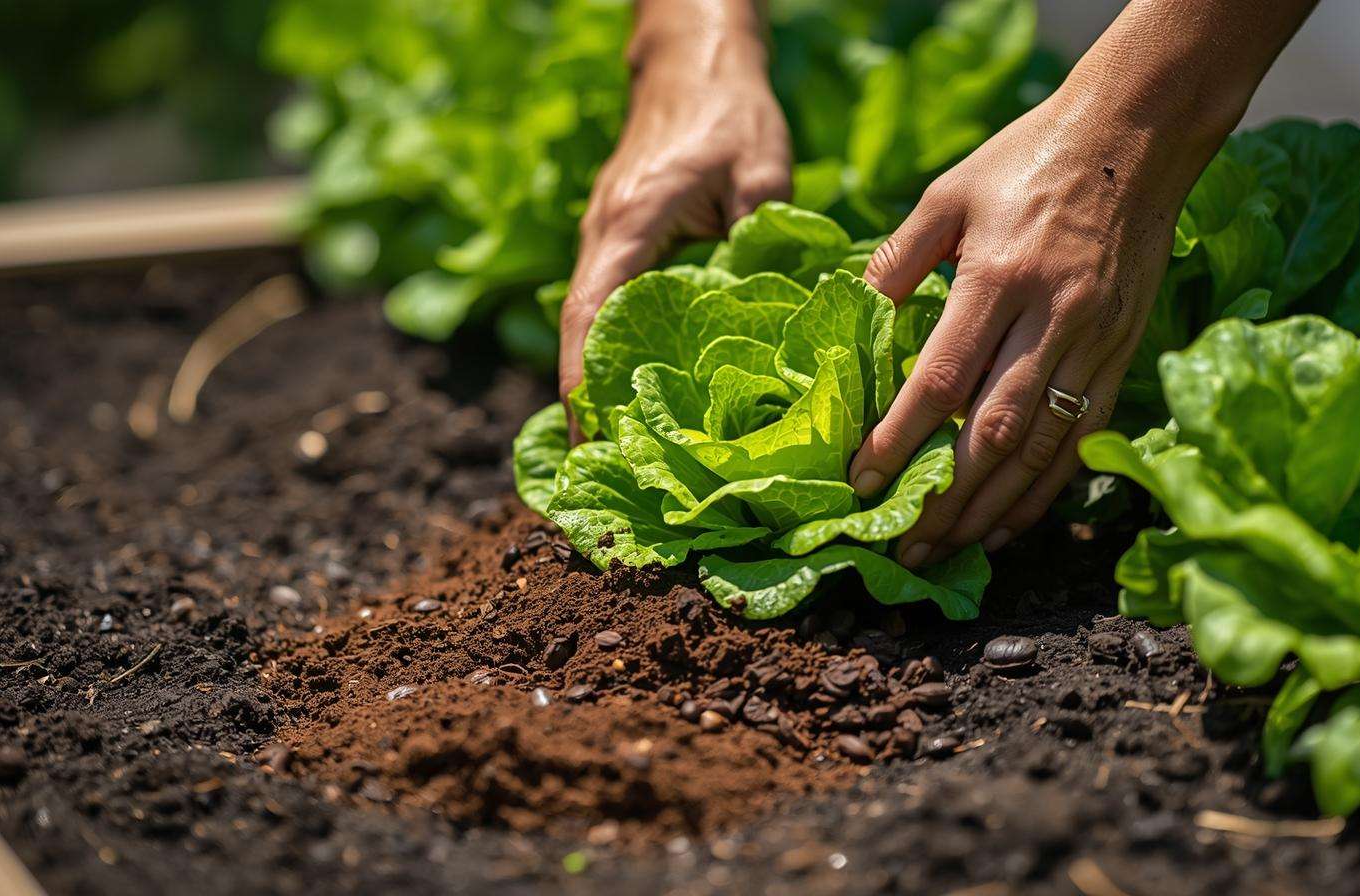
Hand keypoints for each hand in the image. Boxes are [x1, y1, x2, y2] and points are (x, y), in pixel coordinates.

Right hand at [560, 3, 789, 439]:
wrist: (693, 62)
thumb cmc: (729, 111)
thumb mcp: (761, 172)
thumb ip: (762, 242)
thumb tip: (776, 320)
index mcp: (629, 225)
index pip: (594, 316)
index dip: (588, 384)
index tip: (593, 440)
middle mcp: (604, 239)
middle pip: (583, 336)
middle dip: (590, 404)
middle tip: (612, 472)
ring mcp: (607, 242)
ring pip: (593, 328)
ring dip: (601, 386)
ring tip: (625, 454)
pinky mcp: (622, 244)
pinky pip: (611, 311)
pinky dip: (617, 356)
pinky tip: (644, 397)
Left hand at [851, 88, 1224, 567]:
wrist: (1136, 138)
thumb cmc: (1028, 159)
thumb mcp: (948, 194)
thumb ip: (897, 260)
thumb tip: (852, 319)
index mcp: (999, 277)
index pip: (942, 381)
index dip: (900, 440)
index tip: (863, 481)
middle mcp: (1052, 319)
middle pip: (994, 432)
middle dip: (944, 498)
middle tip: (901, 543)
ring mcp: (1095, 342)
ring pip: (1042, 448)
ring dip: (991, 508)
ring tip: (946, 547)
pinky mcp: (1122, 354)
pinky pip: (1083, 439)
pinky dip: (1045, 491)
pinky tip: (1008, 523)